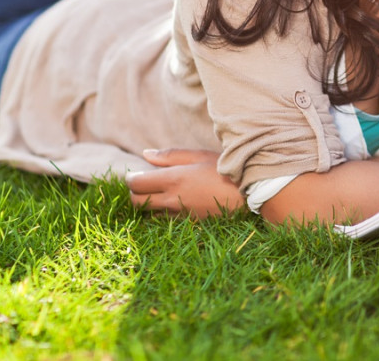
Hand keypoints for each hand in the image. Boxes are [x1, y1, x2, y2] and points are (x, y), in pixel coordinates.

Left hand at [126, 148, 243, 217]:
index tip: (135, 174)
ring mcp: (180, 215)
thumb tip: (146, 154)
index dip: (131, 178)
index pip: (136, 183)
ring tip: (158, 193)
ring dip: (148, 204)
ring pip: (149, 214)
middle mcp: (172, 200)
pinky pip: (165, 220)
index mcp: (173, 180)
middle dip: (134, 193)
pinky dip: (162, 213)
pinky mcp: (188, 224)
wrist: (248, 195)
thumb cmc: (225, 170)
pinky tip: (172, 203)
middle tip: (142, 184)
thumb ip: (170, 156)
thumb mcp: (199, 156)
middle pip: (137, 202)